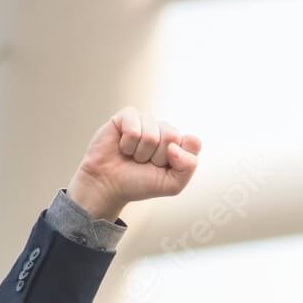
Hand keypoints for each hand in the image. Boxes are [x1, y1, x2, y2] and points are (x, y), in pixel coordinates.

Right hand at [65, 107, 201, 221]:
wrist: (108, 186)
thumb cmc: (139, 184)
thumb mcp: (172, 184)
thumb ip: (188, 166)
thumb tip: (176, 145)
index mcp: (178, 144)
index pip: (193, 142)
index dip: (179, 159)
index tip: (164, 168)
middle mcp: (163, 129)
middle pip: (172, 136)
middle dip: (158, 157)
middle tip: (145, 163)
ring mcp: (145, 121)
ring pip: (152, 134)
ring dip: (141, 152)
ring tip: (132, 156)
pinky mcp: (126, 116)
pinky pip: (134, 127)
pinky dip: (128, 143)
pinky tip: (122, 147)